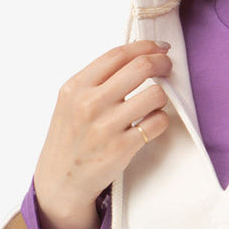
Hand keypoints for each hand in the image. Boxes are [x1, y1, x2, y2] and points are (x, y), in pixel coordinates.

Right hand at [33, 40, 171, 228]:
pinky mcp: (122, 147)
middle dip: (162, 63)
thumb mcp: (70, 102)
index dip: (145, 47)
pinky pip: (157, 123)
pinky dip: (160, 120)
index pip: (118, 54)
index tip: (159, 48)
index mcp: (76, 87)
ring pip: (155, 94)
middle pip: (140, 67)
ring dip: (163, 96)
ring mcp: (106, 126)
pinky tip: (152, 123)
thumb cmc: (70, 139)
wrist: (60, 181)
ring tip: (155, 103)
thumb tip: (136, 58)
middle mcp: (90, 103)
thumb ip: (96, 80)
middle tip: (167, 68)